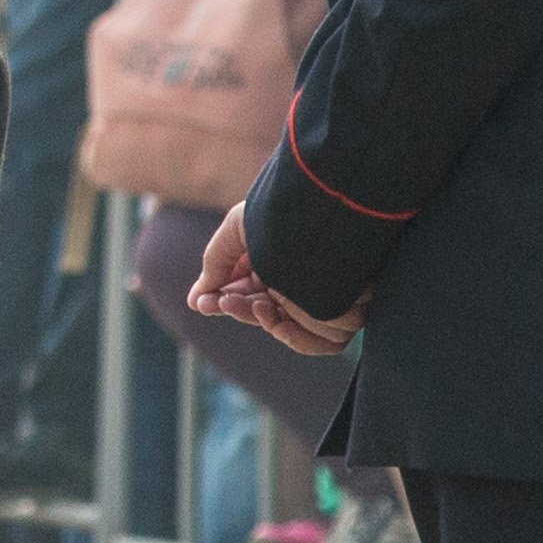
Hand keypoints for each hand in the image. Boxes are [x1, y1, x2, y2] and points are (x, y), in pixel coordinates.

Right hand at [190, 204, 361, 355]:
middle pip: (264, 313)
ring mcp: (323, 298)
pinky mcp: (347, 309)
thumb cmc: (283, 209)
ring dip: (268, 322)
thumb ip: (217, 261)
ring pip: (293, 329)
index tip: (203, 303)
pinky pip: (327, 340)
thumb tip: (195, 301)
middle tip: (223, 301)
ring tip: (259, 304)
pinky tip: (279, 318)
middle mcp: (300, 282)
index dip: (222, 302)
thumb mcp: (240, 228)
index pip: (246, 295)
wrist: (328, 202)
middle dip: (240, 309)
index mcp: (277, 263)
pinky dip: (299, 336)